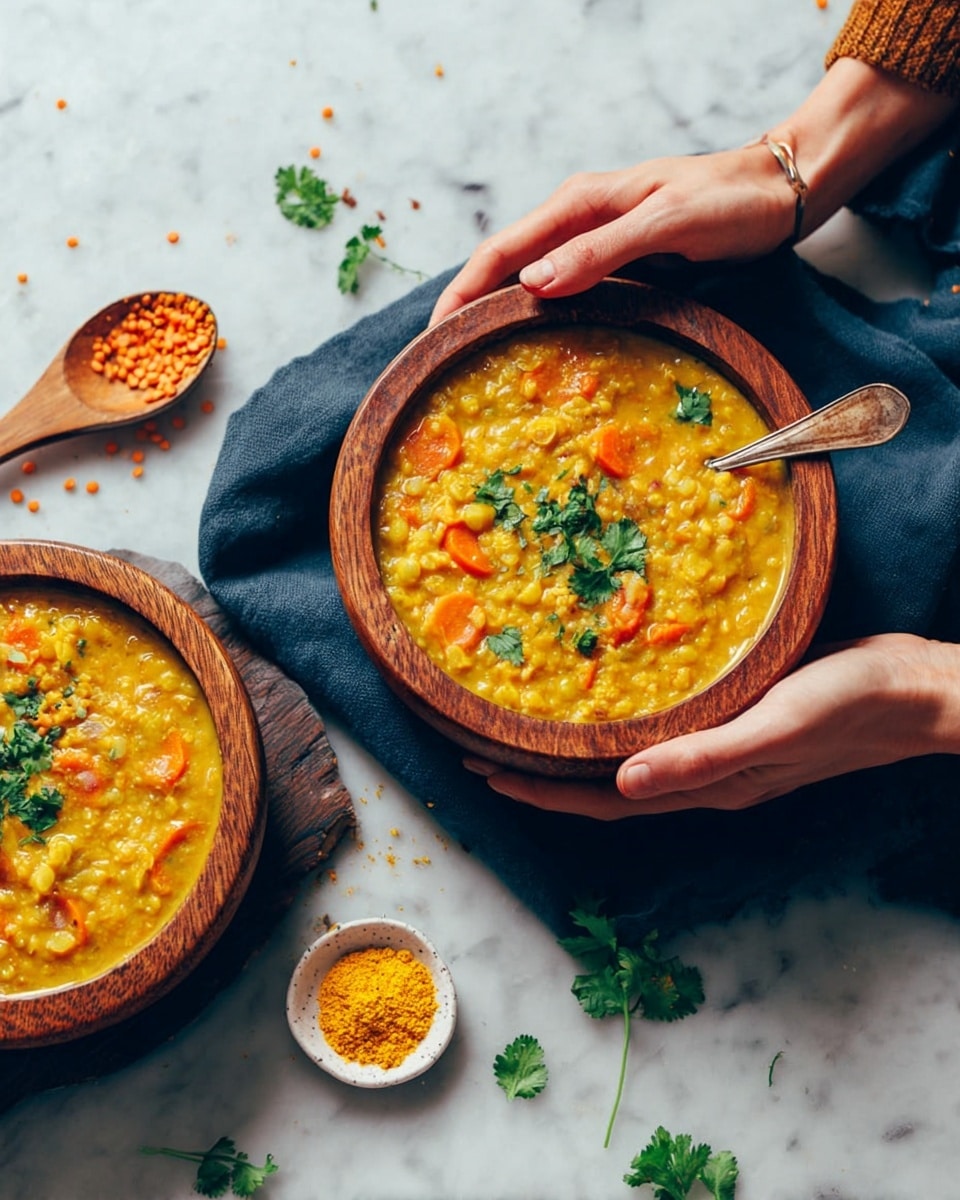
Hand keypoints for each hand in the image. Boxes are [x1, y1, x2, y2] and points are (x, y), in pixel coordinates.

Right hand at [430, 143, 795, 324]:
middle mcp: (576, 220)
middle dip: (467, 307)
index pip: (499, 250)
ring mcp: (594, 241)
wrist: (778, 191)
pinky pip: (561, 288)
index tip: (434, 334)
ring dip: (496, 313)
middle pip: (504, 265)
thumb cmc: (726, 201)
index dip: (462, 292)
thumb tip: (531, 283)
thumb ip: (600, 250)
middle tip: (440, 357)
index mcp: (578, 203)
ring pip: (528, 278)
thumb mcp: (664, 222)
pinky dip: (536, 314)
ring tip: (471, 356)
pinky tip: (531, 341)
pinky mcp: (614, 260)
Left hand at [464, 634, 959, 819]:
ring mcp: (719, 754)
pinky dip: (619, 727)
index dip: (540, 793)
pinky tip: (608, 702)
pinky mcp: (734, 723)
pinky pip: (659, 734)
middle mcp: (703, 779)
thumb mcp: (773, 727)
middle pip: (602, 788)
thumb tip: (623, 785)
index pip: (601, 802)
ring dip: (574, 753)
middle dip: (540, 776)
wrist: (912, 693)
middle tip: (482, 747)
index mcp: (705, 787)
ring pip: (626, 762)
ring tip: (525, 728)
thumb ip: (702, 757)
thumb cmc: (849, 708)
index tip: (483, 773)